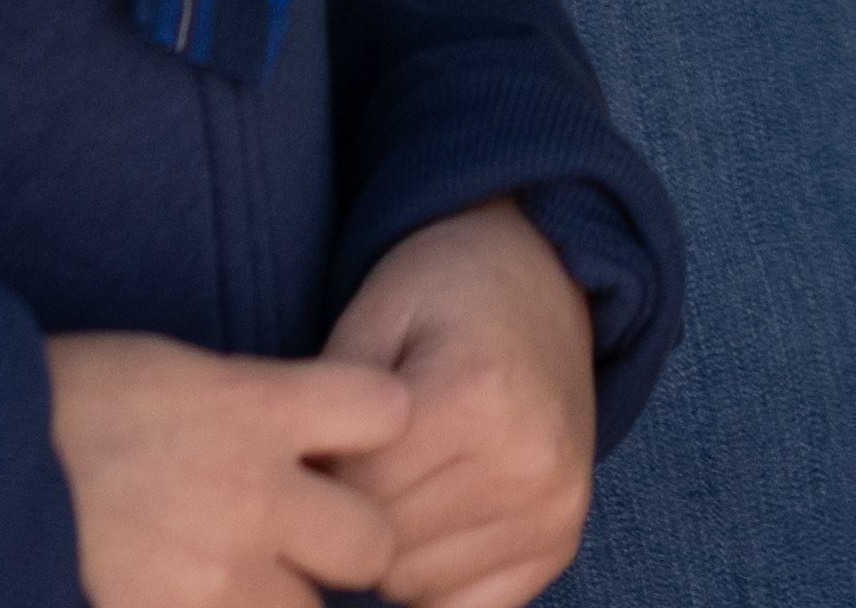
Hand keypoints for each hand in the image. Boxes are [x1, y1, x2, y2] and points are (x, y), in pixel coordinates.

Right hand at [46, 328, 415, 607]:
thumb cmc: (58, 409)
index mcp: (250, 407)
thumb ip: (256, 410)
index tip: (338, 446)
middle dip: (341, 549)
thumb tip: (318, 450)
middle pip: (371, 542)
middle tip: (293, 547)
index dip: (370, 431)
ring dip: (281, 605)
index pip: (386, 412)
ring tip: (223, 583)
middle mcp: (249, 494)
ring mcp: (213, 579)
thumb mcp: (172, 375)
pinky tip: (185, 598)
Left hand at [310, 198, 604, 607]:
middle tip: (359, 460)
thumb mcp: (372, 318)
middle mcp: (528, 462)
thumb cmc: (443, 294)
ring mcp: (553, 508)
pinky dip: (432, 575)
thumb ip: (329, 412)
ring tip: (399, 482)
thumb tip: (294, 508)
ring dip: (389, 548)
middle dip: (352, 512)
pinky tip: (432, 517)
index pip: (356, 493)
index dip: (321, 473)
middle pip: (384, 546)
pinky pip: (462, 605)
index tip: (326, 438)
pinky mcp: (561, 540)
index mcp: (476, 398)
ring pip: (413, 585)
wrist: (544, 280)